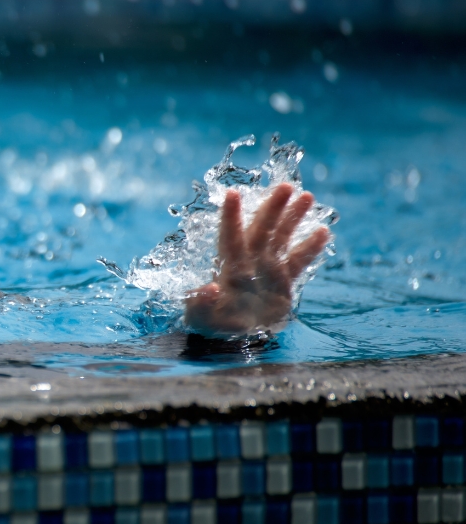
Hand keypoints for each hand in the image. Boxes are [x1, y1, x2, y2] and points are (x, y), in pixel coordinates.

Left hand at [183, 183, 329, 336]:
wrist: (233, 337)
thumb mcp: (199, 316)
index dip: (231, 216)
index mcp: (228, 265)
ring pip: (281, 237)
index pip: (229, 235)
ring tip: (307, 196)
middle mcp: (249, 261)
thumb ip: (200, 302)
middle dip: (272, 207)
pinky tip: (323, 231)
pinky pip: (299, 260)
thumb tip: (210, 289)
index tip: (232, 193)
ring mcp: (267, 268)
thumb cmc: (210, 323)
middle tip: (286, 186)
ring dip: (293, 217)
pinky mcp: (283, 281)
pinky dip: (310, 247)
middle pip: (261, 228)